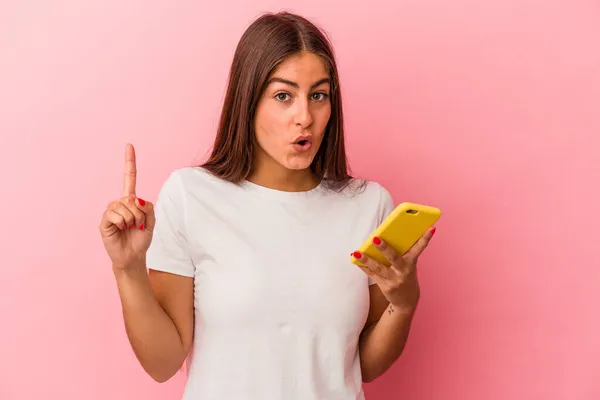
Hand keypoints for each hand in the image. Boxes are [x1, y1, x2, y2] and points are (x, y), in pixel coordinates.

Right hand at [99, 143, 154, 270]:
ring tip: (130, 228)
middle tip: (139, 225)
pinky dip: (122, 222)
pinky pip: (114, 215)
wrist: (133, 255)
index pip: (129, 178)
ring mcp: (111, 211)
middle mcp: (120, 203)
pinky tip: (121, 229)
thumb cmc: (141, 238)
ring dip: (132, 219)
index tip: (129, 145)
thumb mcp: (152, 222)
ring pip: (124, 206)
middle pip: (131, 198)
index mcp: (131, 200)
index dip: (129, 162)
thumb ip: (148, 207)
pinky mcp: (104, 221)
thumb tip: (135, 199)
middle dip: (140, 214)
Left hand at [352, 227, 435, 311]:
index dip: (425, 239)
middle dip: (384, 248)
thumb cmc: (407, 277)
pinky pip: (372, 274)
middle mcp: (403, 272)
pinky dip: (363, 266)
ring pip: (378, 268)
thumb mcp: (409, 265)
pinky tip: (355, 259)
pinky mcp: (384, 286)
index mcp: (411, 263)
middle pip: (393, 258)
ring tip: (357, 252)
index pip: (419, 249)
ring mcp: (393, 280)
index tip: (430, 228)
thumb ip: (403, 253)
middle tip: (375, 238)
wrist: (407, 301)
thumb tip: (388, 234)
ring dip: (367, 259)